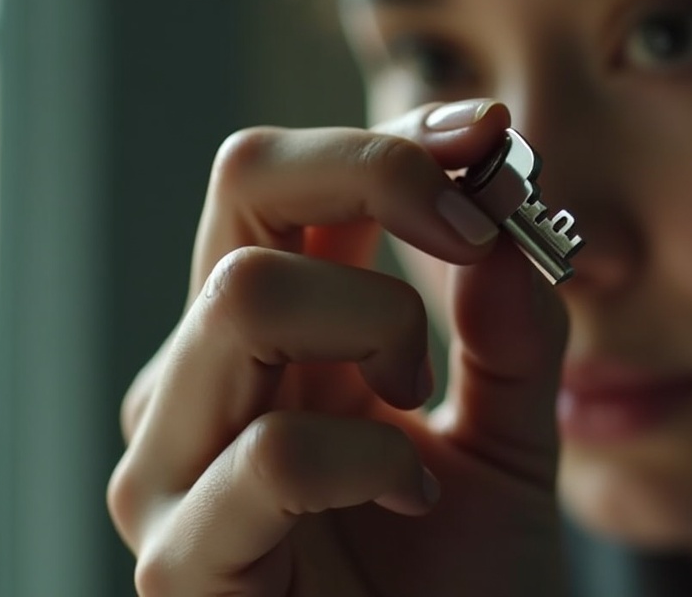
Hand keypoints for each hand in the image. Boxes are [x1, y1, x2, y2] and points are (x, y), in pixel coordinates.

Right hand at [108, 100, 570, 595]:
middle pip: (245, 181)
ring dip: (378, 323)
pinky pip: (271, 454)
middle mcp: (206, 376)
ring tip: (423, 403)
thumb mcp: (514, 438)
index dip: (393, 137)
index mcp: (279, 335)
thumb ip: (513, 333)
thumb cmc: (463, 584)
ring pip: (248, 295)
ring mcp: (177, 465)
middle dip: (382, 173)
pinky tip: (412, 497)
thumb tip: (500, 216)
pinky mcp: (182, 562)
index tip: (491, 139)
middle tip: (476, 234)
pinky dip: (368, 460)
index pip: (291, 176)